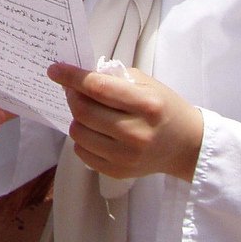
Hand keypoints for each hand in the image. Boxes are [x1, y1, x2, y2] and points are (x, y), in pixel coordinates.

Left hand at [48, 63, 203, 182]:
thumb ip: (113, 79)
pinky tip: (95, 130)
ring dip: (76, 117)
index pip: (98, 88)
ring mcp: (126, 157)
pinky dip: (82, 138)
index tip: (55, 69)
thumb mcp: (146, 84)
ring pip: (78, 133)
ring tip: (88, 111)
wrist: (185, 145)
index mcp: (146, 105)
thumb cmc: (164, 107)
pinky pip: (82, 153)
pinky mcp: (118, 172)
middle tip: (73, 89)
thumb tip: (78, 78)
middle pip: (83, 112)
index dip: (72, 77)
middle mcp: (136, 133)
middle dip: (71, 95)